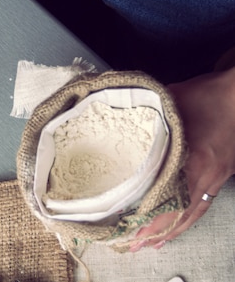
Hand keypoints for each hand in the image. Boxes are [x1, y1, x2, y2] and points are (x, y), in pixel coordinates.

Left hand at [130, 66, 234, 250]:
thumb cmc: (209, 96)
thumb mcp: (172, 102)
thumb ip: (147, 116)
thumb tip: (120, 116)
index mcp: (195, 159)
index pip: (168, 197)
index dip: (150, 216)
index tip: (131, 229)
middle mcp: (207, 175)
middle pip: (179, 212)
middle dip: (156, 232)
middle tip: (133, 245)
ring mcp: (216, 178)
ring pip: (192, 213)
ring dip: (171, 231)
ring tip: (152, 245)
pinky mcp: (221, 176)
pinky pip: (203, 205)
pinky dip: (187, 219)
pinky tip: (177, 227)